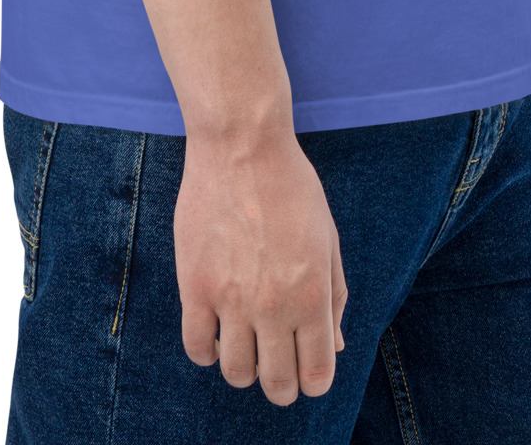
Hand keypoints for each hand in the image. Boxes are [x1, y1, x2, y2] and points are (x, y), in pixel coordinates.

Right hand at [175, 125, 347, 404]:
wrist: (241, 144)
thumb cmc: (292, 187)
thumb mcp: (327, 238)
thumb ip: (335, 296)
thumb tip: (336, 346)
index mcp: (314, 294)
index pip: (317, 373)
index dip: (313, 380)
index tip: (305, 370)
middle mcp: (274, 305)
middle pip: (275, 384)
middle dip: (280, 386)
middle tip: (275, 369)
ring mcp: (231, 298)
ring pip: (235, 373)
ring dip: (243, 368)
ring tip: (244, 344)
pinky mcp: (195, 285)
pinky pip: (196, 348)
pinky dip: (207, 351)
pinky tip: (215, 331)